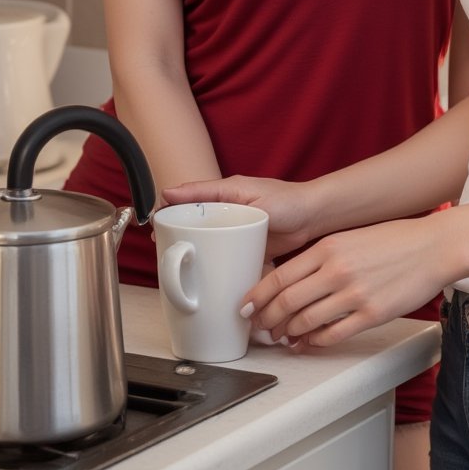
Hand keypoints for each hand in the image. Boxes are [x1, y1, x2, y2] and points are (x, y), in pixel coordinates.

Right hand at [160, 175, 318, 259]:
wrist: (314, 219)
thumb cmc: (287, 200)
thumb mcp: (246, 194)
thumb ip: (211, 193)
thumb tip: (171, 192)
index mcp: (224, 194)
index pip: (188, 200)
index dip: (169, 212)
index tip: (154, 225)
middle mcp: (227, 212)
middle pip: (194, 223)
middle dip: (176, 235)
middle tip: (161, 249)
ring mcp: (235, 231)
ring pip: (206, 242)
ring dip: (193, 252)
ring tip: (177, 265)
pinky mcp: (245, 247)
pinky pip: (223, 256)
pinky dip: (213, 264)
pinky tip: (204, 276)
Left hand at [244, 215, 450, 347]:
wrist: (434, 246)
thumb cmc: (395, 240)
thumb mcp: (351, 237)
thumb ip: (323, 255)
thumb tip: (295, 278)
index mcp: (328, 248)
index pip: (280, 276)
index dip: (257, 296)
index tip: (246, 306)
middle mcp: (336, 270)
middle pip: (287, 302)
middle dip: (267, 319)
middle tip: (259, 327)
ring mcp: (354, 295)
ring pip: (305, 321)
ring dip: (288, 333)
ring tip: (282, 337)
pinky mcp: (371, 315)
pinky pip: (332, 335)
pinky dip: (314, 342)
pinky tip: (307, 343)